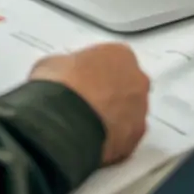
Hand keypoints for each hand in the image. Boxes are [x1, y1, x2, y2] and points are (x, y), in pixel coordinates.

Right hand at [31, 44, 149, 165]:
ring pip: (130, 113)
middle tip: (89, 100)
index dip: (97, 70)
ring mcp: (139, 110)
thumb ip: (68, 66)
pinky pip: (126, 136)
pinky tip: (94, 138)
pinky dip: (113, 138)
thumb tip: (61, 74)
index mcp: (121, 55)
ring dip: (114, 116)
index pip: (114, 60)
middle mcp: (137, 81)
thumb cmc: (62, 85)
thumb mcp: (54, 63)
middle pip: (128, 85)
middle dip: (112, 93)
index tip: (85, 78)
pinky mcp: (135, 137)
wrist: (65, 119)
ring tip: (89, 123)